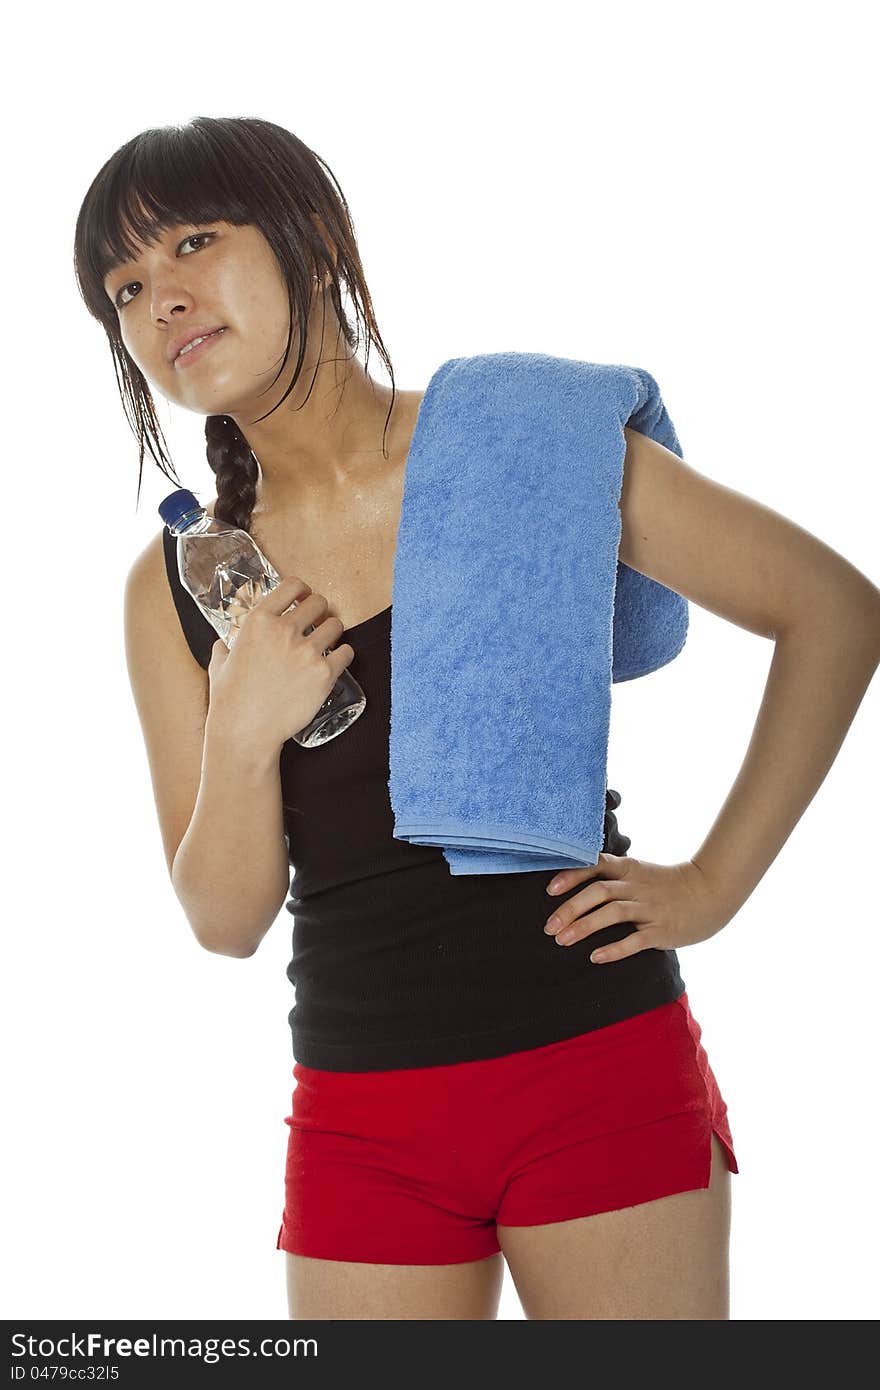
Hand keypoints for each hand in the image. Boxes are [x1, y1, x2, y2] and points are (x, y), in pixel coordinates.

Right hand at [207, 576, 354, 754]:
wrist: (246, 731)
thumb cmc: (230, 701)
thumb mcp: (219, 666)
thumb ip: (224, 649)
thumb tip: (223, 645)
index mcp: (258, 621)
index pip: (292, 585)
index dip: (303, 590)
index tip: (305, 597)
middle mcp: (284, 630)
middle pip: (319, 602)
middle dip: (320, 611)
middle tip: (318, 624)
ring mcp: (306, 651)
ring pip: (336, 625)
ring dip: (333, 632)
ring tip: (327, 643)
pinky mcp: (324, 673)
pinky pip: (346, 652)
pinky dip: (344, 656)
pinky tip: (336, 662)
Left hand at [542, 853, 731, 963]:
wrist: (710, 892)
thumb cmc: (668, 885)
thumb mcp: (640, 872)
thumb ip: (614, 876)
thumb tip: (577, 886)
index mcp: (629, 870)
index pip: (595, 866)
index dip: (570, 876)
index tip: (549, 890)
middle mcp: (637, 886)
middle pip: (598, 892)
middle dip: (570, 909)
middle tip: (549, 927)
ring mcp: (650, 908)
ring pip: (612, 913)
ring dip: (584, 927)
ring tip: (562, 941)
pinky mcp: (662, 930)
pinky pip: (635, 940)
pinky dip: (614, 949)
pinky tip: (595, 957)